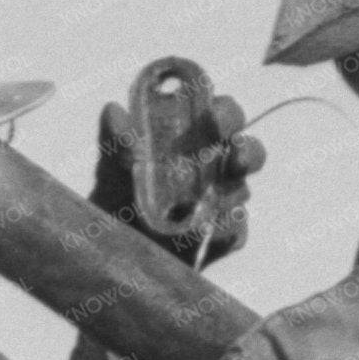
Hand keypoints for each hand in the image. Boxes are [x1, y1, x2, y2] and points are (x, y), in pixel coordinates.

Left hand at [93, 73, 264, 268]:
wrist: (111, 249)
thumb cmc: (117, 197)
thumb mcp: (110, 167)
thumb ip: (115, 140)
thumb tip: (114, 111)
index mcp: (195, 141)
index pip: (222, 116)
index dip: (226, 112)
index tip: (215, 116)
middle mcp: (215, 169)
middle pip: (248, 151)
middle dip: (248, 151)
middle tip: (235, 155)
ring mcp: (222, 204)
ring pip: (242, 192)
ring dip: (234, 192)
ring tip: (218, 199)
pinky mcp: (220, 238)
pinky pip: (235, 233)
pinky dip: (227, 230)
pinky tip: (211, 231)